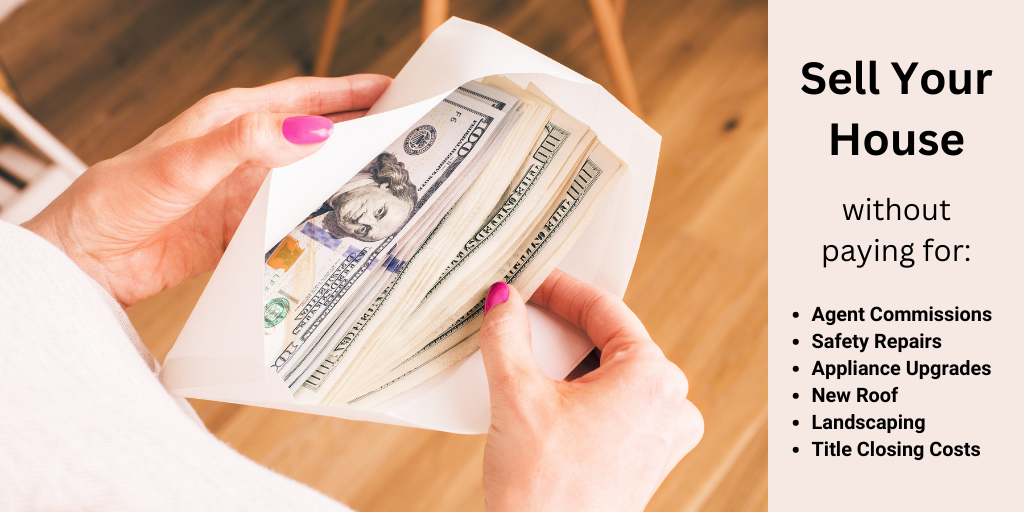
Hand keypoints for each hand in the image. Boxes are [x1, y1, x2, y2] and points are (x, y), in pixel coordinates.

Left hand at [24, 75, 391, 305]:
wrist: (91, 257)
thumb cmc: (121, 196)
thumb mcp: (185, 163)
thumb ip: (245, 144)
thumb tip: (309, 131)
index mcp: (234, 119)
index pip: (305, 98)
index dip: (351, 92)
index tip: (394, 89)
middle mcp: (247, 152)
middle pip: (318, 139)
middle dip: (362, 138)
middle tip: (408, 142)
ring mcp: (247, 191)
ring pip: (310, 183)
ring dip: (343, 186)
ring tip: (386, 191)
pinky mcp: (244, 229)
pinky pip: (293, 223)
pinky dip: (318, 227)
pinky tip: (341, 235)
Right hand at [479, 270, 703, 510]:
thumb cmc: (544, 489)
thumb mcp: (516, 395)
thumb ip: (507, 335)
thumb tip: (503, 299)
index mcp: (654, 377)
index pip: (606, 310)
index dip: (562, 290)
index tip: (532, 281)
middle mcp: (672, 403)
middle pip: (612, 341)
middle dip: (565, 327)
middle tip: (525, 311)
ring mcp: (664, 435)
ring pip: (613, 375)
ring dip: (571, 362)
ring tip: (530, 354)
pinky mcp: (648, 459)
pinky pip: (617, 407)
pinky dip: (583, 394)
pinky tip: (547, 395)